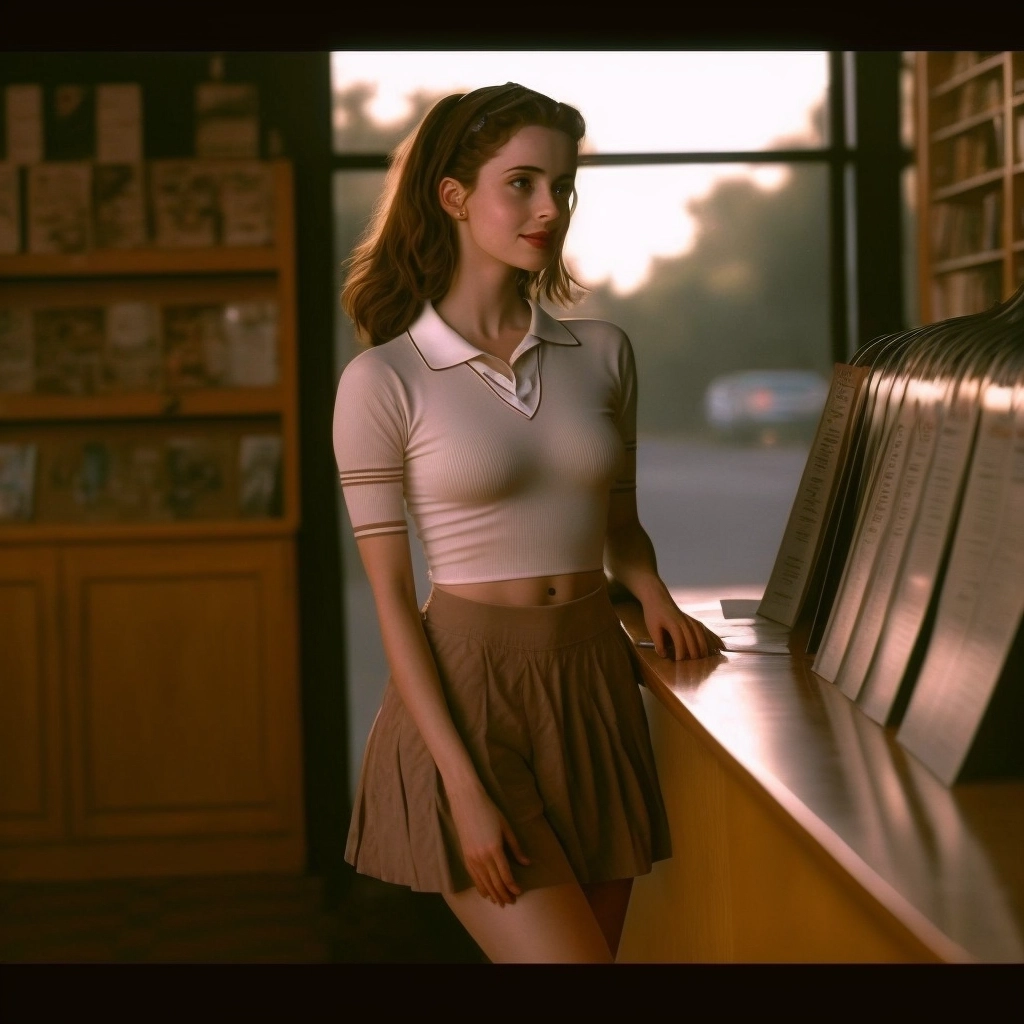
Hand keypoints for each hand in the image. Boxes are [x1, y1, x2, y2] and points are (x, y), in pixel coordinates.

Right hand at [447, 783, 530, 905]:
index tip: (518, 893)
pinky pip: (473, 877)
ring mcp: (472, 857)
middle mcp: (482, 857)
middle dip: (503, 894)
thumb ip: (515, 847)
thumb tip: (526, 863)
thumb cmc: (489, 811)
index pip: (505, 874)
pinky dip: (480, 887)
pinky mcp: (465, 856)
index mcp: (495, 849)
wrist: (467, 802)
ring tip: (499, 902)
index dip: (512, 886)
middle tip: (511, 902)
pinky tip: (485, 893)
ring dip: (493, 893)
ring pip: (484, 882)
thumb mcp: (506, 828)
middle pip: (495, 881)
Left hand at [642, 591, 724, 660]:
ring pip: (702, 636)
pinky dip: (714, 639)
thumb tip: (664, 656)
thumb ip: (658, 642)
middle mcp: (686, 622)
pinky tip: (720, 646)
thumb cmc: (653, 613)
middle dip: (694, 655)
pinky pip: (706, 630)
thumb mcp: (651, 628)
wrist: (657, 597)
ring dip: (705, 649)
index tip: (679, 663)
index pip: (680, 642)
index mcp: (674, 624)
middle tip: (693, 667)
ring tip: (707, 661)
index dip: (680, 654)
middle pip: (694, 641)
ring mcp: (691, 620)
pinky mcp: (694, 620)